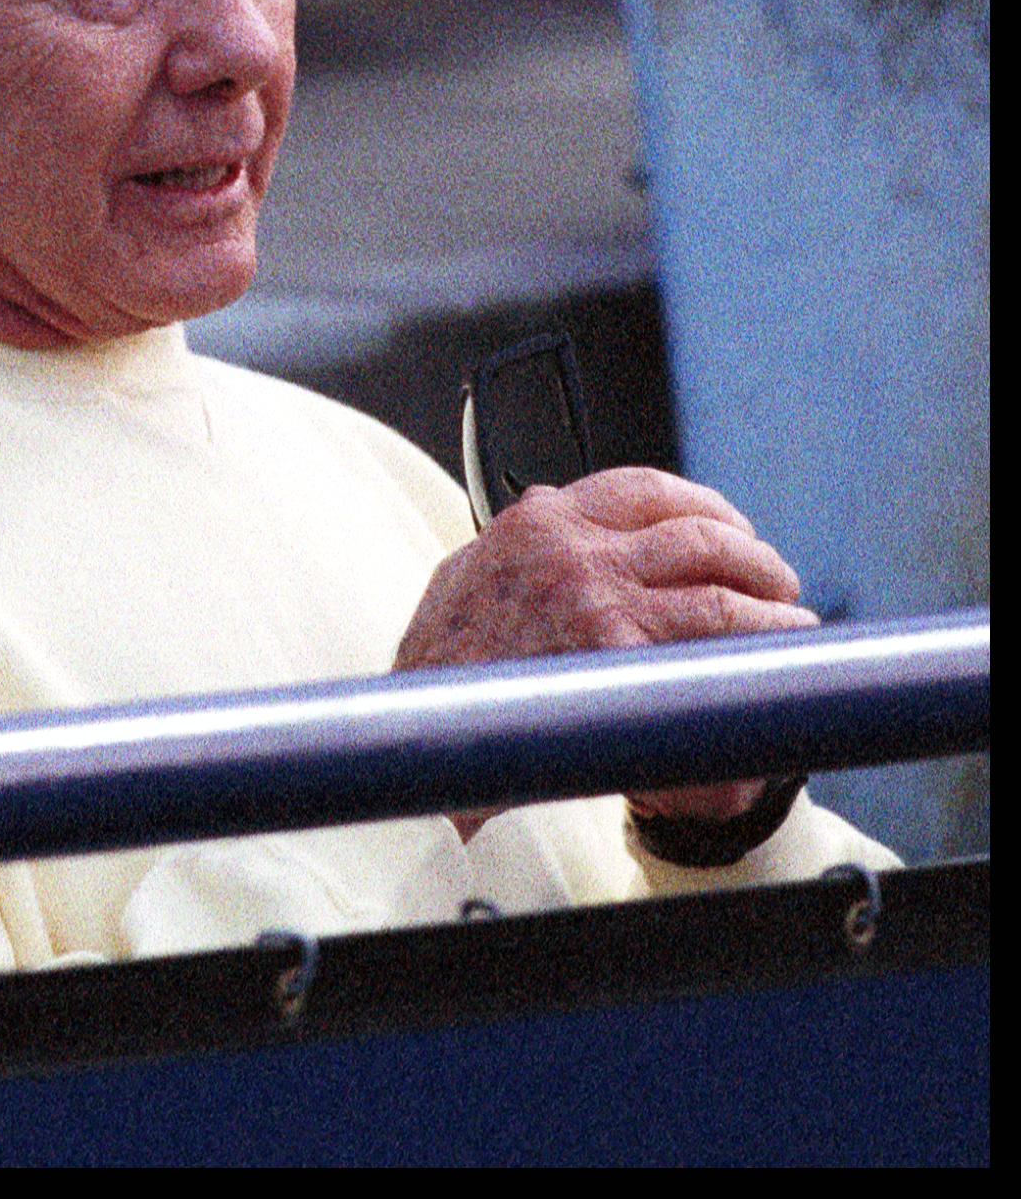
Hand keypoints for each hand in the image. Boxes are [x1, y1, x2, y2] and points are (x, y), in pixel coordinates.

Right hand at [397, 468, 814, 836]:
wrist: (425, 729)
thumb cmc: (443, 670)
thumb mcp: (467, 582)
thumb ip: (521, 558)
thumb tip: (562, 549)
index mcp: (536, 523)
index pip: (640, 487)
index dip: (699, 504)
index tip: (726, 525)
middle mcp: (572, 545)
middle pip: (692, 525)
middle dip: (746, 548)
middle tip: (770, 576)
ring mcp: (598, 593)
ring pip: (715, 570)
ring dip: (767, 588)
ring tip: (789, 612)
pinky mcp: (619, 646)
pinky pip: (716, 624)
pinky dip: (765, 628)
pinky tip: (787, 640)